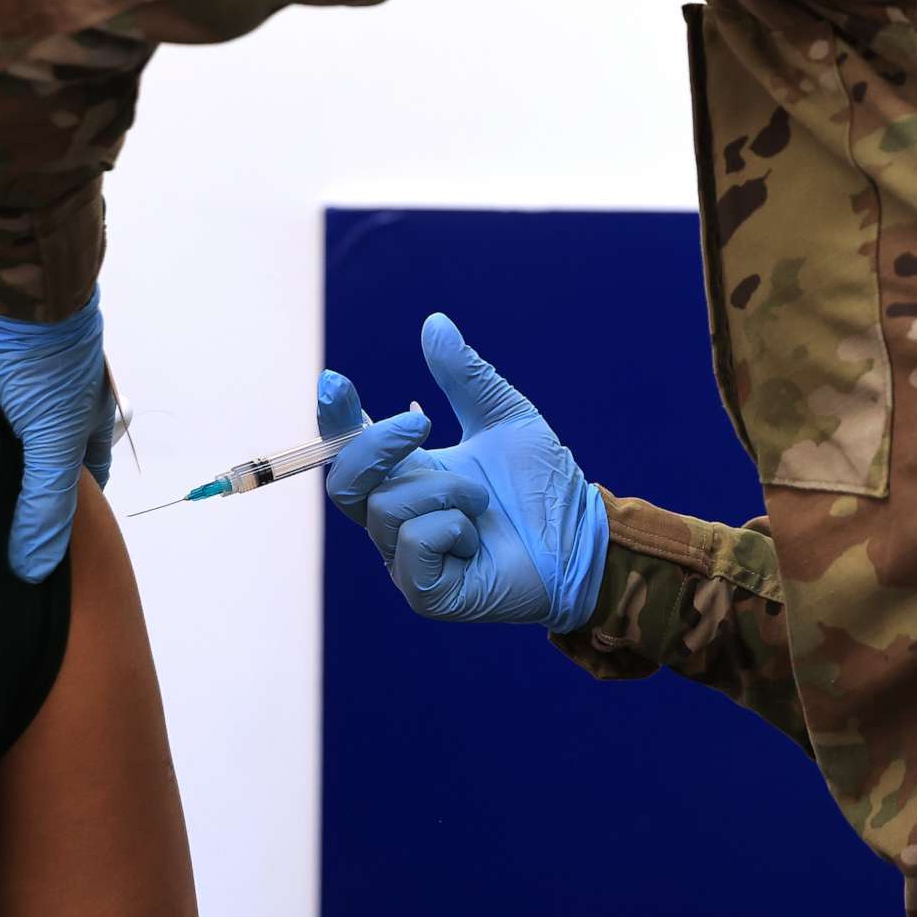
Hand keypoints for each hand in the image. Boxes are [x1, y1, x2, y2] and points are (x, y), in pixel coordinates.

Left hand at [0, 269, 117, 581]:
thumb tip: (33, 570)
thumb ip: (44, 506)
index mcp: (81, 416)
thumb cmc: (46, 358)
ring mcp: (7, 387)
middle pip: (37, 459)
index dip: (75, 513)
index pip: (86, 475)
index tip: (52, 552)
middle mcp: (47, 403)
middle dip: (20, 495)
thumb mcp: (54, 438)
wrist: (2, 288)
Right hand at [317, 313, 607, 630]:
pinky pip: (413, 546)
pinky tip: (477, 537)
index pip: (350, 448)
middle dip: (377, 444)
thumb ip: (467, 377)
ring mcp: (405, 560)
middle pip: (344, 480)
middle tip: (424, 421)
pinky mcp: (426, 592)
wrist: (582, 539)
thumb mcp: (505, 419)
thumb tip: (435, 323)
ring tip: (483, 501)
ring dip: (446, 490)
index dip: (335, 418)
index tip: (335, 381)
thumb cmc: (543, 486)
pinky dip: (451, 528)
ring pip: (387, 508)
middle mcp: (396, 518)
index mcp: (407, 476)